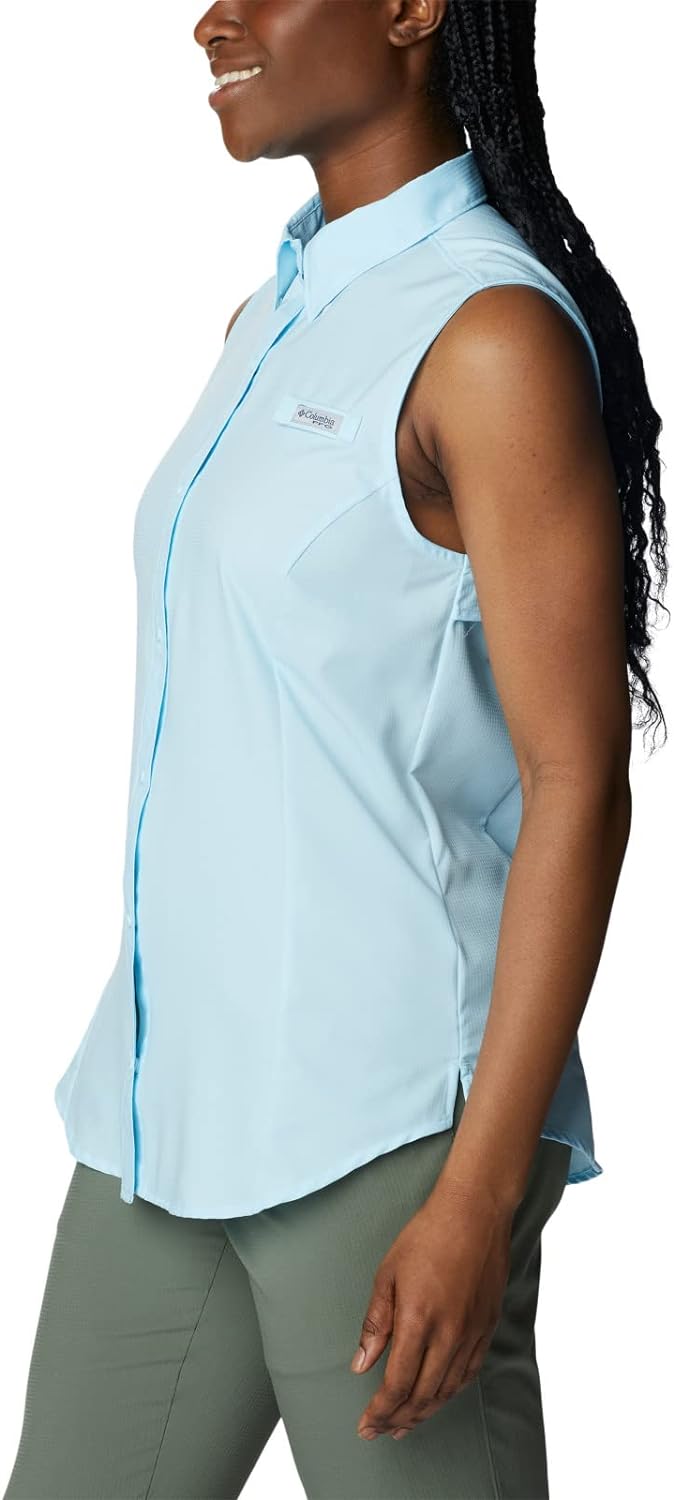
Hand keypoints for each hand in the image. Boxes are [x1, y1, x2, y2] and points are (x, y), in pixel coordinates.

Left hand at [350, 1177, 513, 1439]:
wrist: (475, 1212)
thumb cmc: (427, 1236)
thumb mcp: (387, 1273)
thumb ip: (375, 1324)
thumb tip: (360, 1365)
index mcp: (418, 1321)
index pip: (397, 1384)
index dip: (380, 1411)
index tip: (365, 1426)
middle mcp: (449, 1334)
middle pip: (423, 1395)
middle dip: (398, 1419)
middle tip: (379, 1431)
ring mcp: (472, 1333)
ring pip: (447, 1390)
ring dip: (424, 1411)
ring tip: (404, 1423)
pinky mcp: (488, 1326)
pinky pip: (468, 1373)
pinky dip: (450, 1392)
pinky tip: (438, 1396)